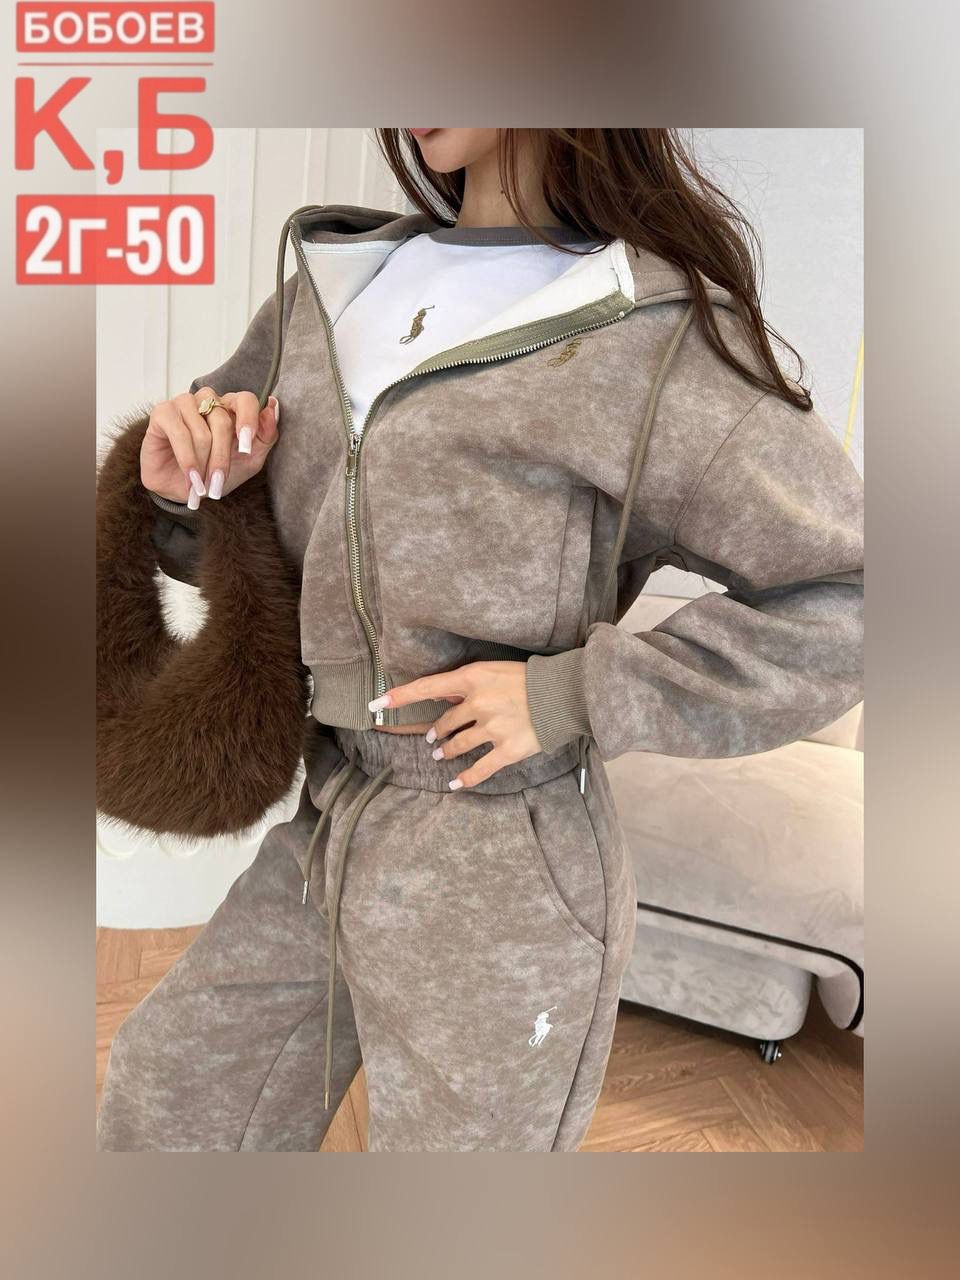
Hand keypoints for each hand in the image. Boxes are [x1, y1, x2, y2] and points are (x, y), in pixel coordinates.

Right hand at [141, 387, 279, 506]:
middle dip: (221, 458)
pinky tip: (190, 478)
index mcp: (231, 407)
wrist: (184, 490)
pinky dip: (186, 459)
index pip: (246, 399)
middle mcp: (208, 399)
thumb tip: (272, 407)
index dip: (248, 421)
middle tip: (218, 483)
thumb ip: (266, 436)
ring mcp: (185, 403)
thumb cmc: (215, 472)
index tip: (246, 448)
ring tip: (200, 483)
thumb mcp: (249, 460)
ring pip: (201, 431)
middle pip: (222, 421)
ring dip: (202, 463)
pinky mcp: (163, 413)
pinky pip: (179, 433)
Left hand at [369, 661, 541, 788]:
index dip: (399, 698)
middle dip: (436, 733)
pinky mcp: (507, 750)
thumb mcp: (494, 670)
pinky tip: (455, 784)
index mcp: (473, 679)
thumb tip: (446, 698)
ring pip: (457, 745)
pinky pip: (479, 769)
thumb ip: (469, 685)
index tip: (375, 705)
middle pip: (444, 723)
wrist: (565, 693)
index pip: (427, 688)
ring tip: (440, 754)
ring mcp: (492, 729)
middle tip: (431, 740)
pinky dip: (465, 778)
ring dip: (446, 751)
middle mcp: (478, 704)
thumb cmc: (531, 677)